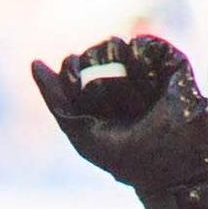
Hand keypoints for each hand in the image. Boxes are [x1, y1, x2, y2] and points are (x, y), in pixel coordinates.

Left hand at [30, 33, 207, 197]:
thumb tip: (34, 62)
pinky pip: (141, 43)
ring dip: (119, 75)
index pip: (72, 66)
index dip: (73, 78)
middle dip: (98, 81)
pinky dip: (139, 59)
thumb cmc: (126, 157)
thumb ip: (56, 99)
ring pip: (112, 43)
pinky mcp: (165, 60)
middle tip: (118, 108)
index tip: (84, 99)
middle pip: (90, 55)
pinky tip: (146, 80)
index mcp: (92, 94)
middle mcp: (116, 77)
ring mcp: (140, 67)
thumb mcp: (81, 133)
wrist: (173, 165)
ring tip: (138, 100)